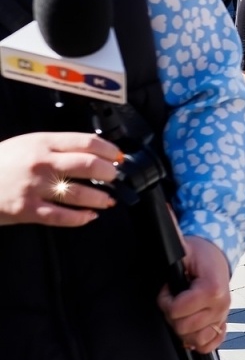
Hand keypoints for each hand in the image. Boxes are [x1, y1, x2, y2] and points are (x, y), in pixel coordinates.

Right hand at [0, 132, 121, 227]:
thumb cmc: (1, 162)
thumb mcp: (27, 144)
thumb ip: (55, 147)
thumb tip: (90, 152)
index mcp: (43, 143)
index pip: (87, 142)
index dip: (109, 150)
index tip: (118, 157)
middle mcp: (41, 163)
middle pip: (88, 165)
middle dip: (109, 173)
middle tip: (115, 178)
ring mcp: (34, 187)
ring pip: (79, 193)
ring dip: (100, 197)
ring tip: (108, 200)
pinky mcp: (27, 210)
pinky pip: (61, 217)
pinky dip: (81, 218)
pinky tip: (90, 216)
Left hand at [157, 235, 231, 353]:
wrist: (218, 256)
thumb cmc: (200, 254)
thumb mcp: (184, 248)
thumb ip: (172, 245)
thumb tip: (164, 222)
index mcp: (212, 289)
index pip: (177, 310)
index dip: (165, 301)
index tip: (167, 290)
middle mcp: (221, 305)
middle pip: (184, 328)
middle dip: (172, 315)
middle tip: (174, 299)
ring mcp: (223, 316)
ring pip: (195, 340)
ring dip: (183, 329)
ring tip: (182, 312)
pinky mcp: (223, 324)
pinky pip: (210, 345)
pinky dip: (199, 341)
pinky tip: (193, 326)